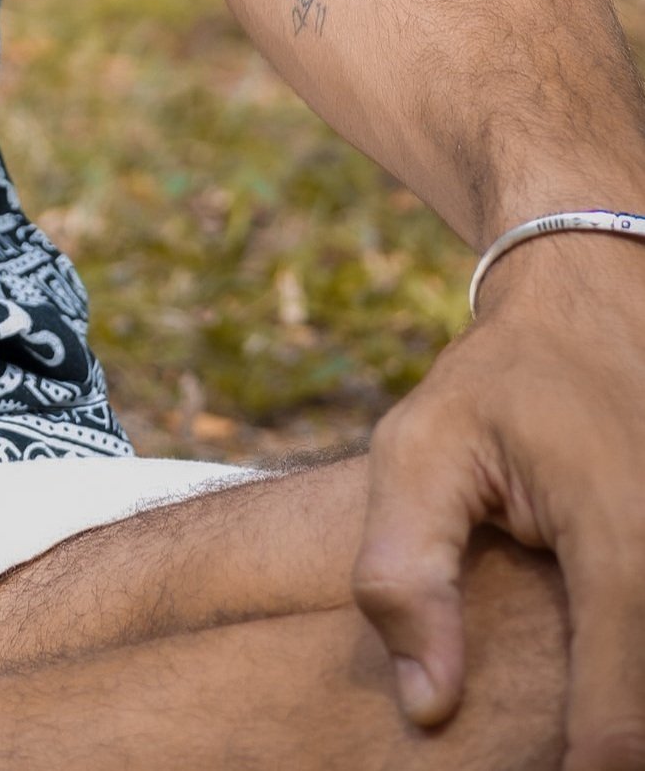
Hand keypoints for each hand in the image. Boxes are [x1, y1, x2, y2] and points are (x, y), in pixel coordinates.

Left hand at [353, 230, 644, 770]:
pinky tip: (610, 680)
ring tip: (582, 724)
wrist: (591, 300)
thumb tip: (428, 707)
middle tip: (557, 752)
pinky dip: (639, 661)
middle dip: (622, 738)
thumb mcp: (418, 447)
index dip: (598, 760)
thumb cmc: (496, 382)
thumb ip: (404, 572)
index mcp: (618, 527)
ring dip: (635, 700)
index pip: (626, 690)